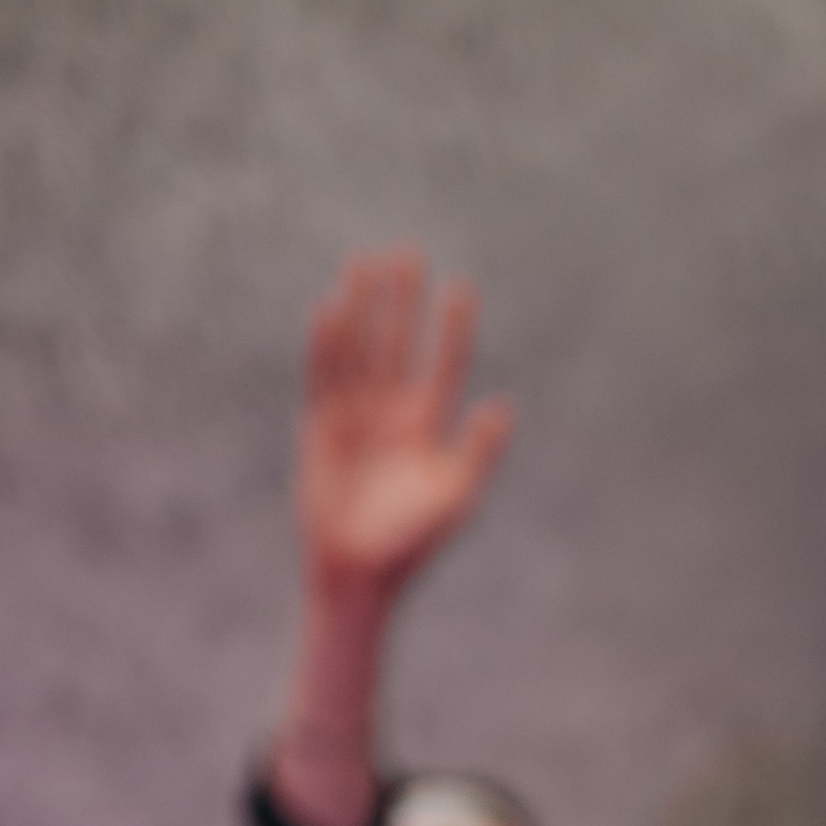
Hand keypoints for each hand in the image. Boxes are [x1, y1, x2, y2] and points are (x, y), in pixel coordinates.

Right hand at [295, 248, 513, 599]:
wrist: (360, 573)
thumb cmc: (412, 543)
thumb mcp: (456, 498)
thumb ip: (479, 452)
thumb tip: (503, 408)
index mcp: (428, 428)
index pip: (443, 366)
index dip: (451, 331)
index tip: (461, 288)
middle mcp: (391, 414)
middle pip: (398, 345)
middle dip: (402, 303)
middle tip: (408, 253)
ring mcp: (355, 416)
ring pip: (360, 350)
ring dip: (363, 310)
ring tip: (366, 264)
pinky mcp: (321, 426)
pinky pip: (324, 377)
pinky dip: (328, 345)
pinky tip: (333, 308)